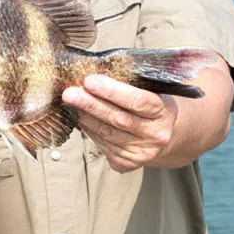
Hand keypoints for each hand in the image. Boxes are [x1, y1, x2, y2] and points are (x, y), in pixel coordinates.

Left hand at [62, 74, 178, 172]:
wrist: (163, 135)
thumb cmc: (150, 107)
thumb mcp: (150, 91)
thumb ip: (129, 83)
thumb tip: (94, 71)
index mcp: (164, 111)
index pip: (137, 100)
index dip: (112, 91)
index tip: (89, 81)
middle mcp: (156, 134)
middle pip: (118, 119)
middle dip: (91, 104)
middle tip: (70, 93)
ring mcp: (142, 152)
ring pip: (107, 133)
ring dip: (86, 117)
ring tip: (72, 103)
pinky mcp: (127, 163)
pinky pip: (102, 144)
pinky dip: (89, 129)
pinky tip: (82, 118)